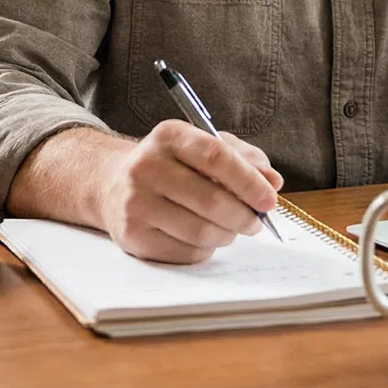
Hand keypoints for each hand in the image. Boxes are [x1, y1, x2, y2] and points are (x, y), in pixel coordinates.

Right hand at [96, 120, 284, 263]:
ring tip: (232, 229)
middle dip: (244, 215)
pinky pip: (186, 252)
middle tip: (255, 221)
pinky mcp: (133, 235)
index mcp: (169, 136)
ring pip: (201, 231)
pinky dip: (206, 249)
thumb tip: (273, 182)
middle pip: (211, 199)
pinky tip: (204, 236)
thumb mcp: (205, 147)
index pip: (215, 156)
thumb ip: (244, 159)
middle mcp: (146, 166)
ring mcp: (136, 203)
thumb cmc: (172, 165)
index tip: (269, 199)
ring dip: (227, 234)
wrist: (115, 184)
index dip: (248, 180)